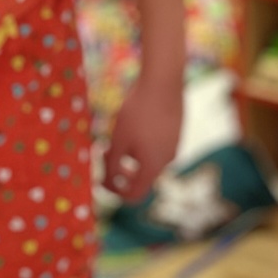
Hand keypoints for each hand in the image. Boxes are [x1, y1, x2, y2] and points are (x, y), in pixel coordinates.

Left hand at [104, 71, 182, 203]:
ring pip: (148, 161)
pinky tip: (133, 125)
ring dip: (130, 156)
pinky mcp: (176, 133)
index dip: (116, 193)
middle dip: (120, 171)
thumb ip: (111, 167)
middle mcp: (168, 161)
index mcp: (153, 167)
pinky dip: (142, 146)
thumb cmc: (137, 112)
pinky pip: (157, 148)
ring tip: (116, 136)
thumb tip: (106, 184)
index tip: (101, 180)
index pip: (135, 195)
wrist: (163, 82)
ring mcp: (175, 146)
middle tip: (104, 154)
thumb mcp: (118, 141)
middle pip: (141, 178)